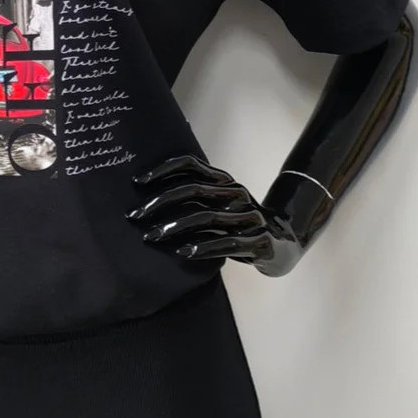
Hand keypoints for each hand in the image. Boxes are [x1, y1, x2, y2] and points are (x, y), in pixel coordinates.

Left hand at [125, 152, 302, 275]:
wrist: (281, 242)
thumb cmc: (237, 222)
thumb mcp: (218, 203)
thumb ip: (194, 196)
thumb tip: (146, 196)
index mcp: (224, 179)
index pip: (190, 164)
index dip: (162, 170)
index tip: (137, 182)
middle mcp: (236, 192)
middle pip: (193, 190)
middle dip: (160, 202)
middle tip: (135, 215)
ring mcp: (250, 216)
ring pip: (206, 217)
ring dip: (175, 227)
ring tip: (151, 237)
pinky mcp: (259, 241)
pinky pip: (227, 243)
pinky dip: (202, 248)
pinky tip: (182, 253)